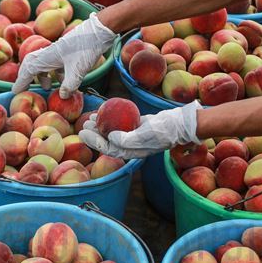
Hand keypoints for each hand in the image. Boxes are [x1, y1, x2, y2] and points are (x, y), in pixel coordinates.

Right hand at [11, 12, 115, 97]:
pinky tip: (64, 80)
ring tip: (47, 87)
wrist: (100, 30)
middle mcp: (50, 52)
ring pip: (43, 63)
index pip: (28, 70)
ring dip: (42, 75)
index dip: (21, 82)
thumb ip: (69, 85)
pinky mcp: (67, 51)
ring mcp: (58, 51)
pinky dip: (55, 72)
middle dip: (27, 77)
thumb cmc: (87, 47)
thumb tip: (61, 95)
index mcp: (48, 56)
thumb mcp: (78, 70)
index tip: (15, 91)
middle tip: (25, 87)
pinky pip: (55, 63)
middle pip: (31, 64)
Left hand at [79, 102, 201, 159]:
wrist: (179, 124)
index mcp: (130, 152)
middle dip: (94, 134)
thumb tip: (110, 137)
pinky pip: (120, 123)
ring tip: (91, 116)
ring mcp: (133, 136)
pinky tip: (105, 110)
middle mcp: (130, 146)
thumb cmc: (163, 131)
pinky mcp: (137, 126)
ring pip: (112, 132)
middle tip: (84, 123)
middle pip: (107, 141)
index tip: (82, 132)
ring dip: (101, 125)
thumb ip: (127, 139)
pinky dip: (112, 118)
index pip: (107, 148)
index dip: (93, 142)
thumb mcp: (144, 135)